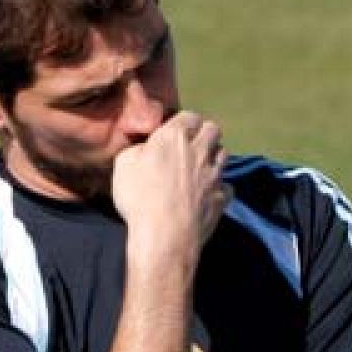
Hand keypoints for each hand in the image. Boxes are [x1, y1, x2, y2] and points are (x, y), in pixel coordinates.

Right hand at [112, 110, 229, 263]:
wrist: (165, 234)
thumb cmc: (139, 197)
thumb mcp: (124, 164)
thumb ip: (139, 148)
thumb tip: (149, 147)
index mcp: (175, 137)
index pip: (189, 116)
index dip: (183, 123)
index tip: (175, 132)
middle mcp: (200, 151)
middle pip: (213, 130)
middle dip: (205, 134)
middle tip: (191, 146)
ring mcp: (215, 174)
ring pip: (224, 154)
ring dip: (214, 156)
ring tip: (200, 167)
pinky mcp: (223, 196)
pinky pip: (227, 185)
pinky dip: (220, 187)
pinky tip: (208, 193)